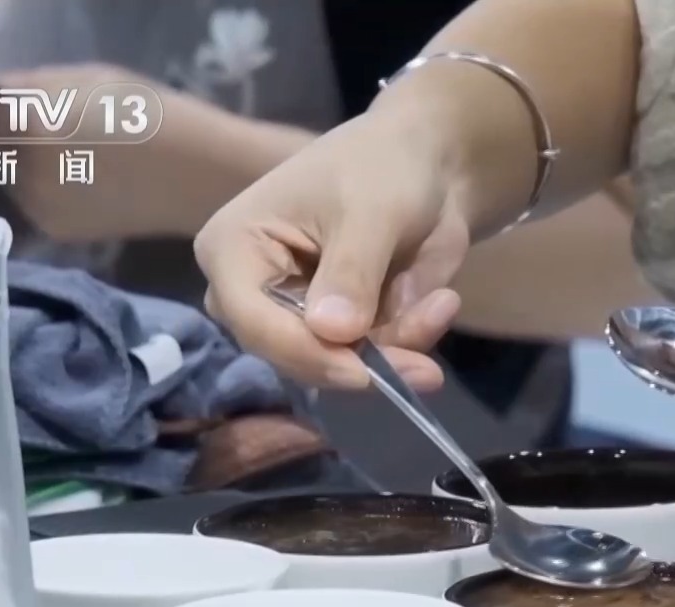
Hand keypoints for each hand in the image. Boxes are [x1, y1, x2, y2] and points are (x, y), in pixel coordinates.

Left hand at [0, 64, 312, 247]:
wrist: (200, 177)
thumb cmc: (150, 115)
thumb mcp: (85, 80)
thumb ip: (27, 87)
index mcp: (31, 125)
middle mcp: (23, 171)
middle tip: (24, 119)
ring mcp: (37, 206)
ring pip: (4, 172)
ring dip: (16, 159)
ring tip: (65, 149)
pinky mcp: (54, 229)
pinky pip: (28, 196)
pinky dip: (40, 183)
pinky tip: (78, 174)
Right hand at [194, 86, 469, 392]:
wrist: (429, 164)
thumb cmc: (382, 166)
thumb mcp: (371, 211)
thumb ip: (351, 271)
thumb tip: (332, 331)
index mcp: (233, 250)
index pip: (254, 322)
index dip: (307, 354)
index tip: (363, 374)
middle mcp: (253, 293)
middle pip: (293, 356)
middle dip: (362, 363)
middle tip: (425, 366)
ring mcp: (297, 315)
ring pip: (339, 365)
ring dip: (398, 349)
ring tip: (442, 304)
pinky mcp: (339, 330)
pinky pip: (372, 359)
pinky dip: (412, 340)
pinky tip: (442, 303)